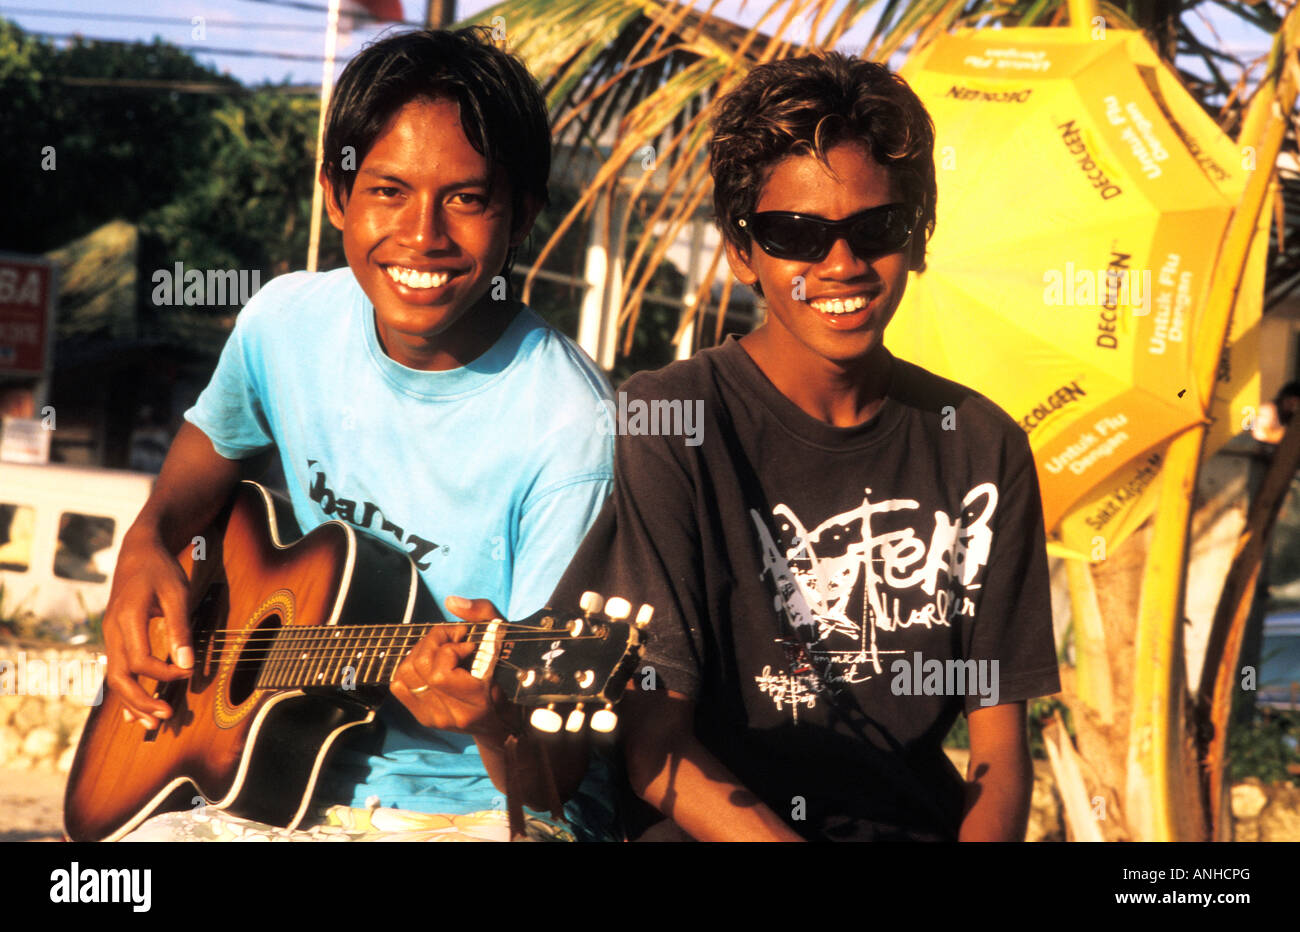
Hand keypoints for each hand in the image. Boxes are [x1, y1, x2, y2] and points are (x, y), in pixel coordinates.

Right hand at [102, 529, 194, 728]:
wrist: (139, 551)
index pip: (140, 661)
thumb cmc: (161, 570)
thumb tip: (187, 665)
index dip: (164, 674)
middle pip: (119, 677)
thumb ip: (180, 629)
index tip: (188, 674)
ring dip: (132, 702)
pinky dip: (125, 691)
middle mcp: (112, 631)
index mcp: (127, 619)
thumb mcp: (176, 593)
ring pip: (114, 677)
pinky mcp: (115, 637)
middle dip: (141, 700)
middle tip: (166, 717)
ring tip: (152, 723)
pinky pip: (115, 670)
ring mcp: (110, 635)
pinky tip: (134, 710)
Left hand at [390, 596, 516, 739]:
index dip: (450, 649)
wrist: (505, 721)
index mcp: (475, 701)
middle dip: (433, 642)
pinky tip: (429, 662)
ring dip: (421, 652)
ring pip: (406, 674)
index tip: (468, 643)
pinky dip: (409, 667)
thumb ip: (483, 615)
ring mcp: (434, 718)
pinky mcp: (424, 717)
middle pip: (419, 669)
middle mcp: (450, 714)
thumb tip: (451, 602)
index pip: (441, 674)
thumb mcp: (508, 639)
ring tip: (441, 648)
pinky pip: (399, 686)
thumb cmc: (512, 676)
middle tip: (452, 637)